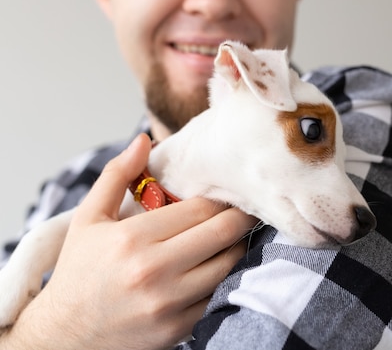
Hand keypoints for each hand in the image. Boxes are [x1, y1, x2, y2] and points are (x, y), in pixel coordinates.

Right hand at [2, 134, 256, 349]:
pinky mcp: (178, 328)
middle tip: (246, 209)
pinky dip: (226, 277)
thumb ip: (117, 175)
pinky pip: (219, 294)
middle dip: (241, 217)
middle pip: (222, 233)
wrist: (65, 334)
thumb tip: (143, 140)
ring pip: (228, 264)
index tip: (228, 193)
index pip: (200, 208)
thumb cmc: (79, 271)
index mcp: (132, 238)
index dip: (220, 197)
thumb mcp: (89, 218)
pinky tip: (220, 264)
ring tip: (235, 234)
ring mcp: (168, 303)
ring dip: (238, 246)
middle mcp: (153, 270)